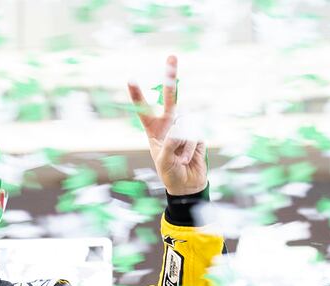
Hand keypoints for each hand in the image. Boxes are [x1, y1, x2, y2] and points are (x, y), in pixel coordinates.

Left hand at [128, 55, 206, 196]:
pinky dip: (191, 149)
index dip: (138, 95)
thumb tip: (179, 129)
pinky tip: (188, 158)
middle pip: (170, 97)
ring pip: (185, 125)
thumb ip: (169, 145)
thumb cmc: (170, 174)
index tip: (131, 79)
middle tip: (172, 56)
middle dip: (171, 77)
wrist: (188, 185)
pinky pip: (195, 135)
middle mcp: (169, 123)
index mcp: (154, 130)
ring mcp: (185, 126)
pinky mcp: (198, 132)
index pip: (144, 109)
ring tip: (180, 160)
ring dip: (182, 146)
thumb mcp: (163, 162)